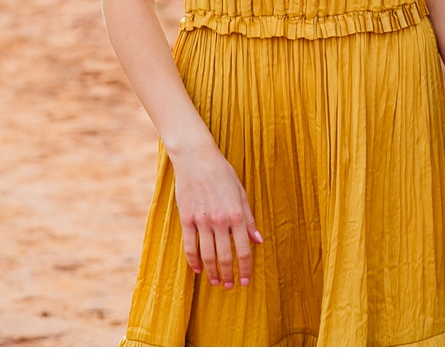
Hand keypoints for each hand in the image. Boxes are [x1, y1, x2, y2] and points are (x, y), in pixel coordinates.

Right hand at [170, 144, 262, 286]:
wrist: (196, 158)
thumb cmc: (222, 173)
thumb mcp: (241, 193)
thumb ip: (249, 219)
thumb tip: (258, 241)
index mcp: (237, 214)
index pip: (243, 250)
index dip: (245, 268)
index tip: (245, 281)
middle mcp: (220, 220)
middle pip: (225, 257)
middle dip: (229, 275)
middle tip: (230, 286)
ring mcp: (201, 221)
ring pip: (207, 255)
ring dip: (213, 272)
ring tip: (216, 282)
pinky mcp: (186, 218)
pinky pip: (189, 246)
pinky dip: (194, 261)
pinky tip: (198, 269)